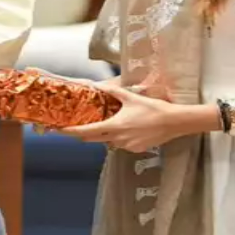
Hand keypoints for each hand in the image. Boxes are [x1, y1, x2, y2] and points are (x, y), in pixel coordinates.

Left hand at [56, 80, 198, 152]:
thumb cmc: (153, 109)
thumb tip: (97, 85)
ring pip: (109, 141)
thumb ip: (112, 91)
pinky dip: (118, 136)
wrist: (175, 122)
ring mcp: (127, 146)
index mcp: (114, 127)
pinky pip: (121, 143)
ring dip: (104, 134)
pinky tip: (126, 127)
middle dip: (83, 133)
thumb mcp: (131, 97)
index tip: (58, 130)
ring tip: (107, 121)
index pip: (86, 132)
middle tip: (74, 126)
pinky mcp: (136, 149)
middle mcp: (118, 140)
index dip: (70, 132)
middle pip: (94, 139)